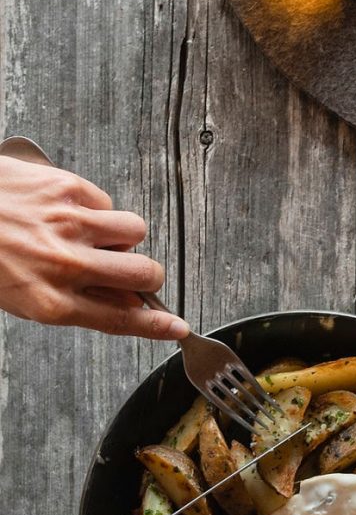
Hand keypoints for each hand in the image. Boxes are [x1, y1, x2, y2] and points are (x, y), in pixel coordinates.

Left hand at [0, 156, 186, 340]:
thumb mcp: (20, 297)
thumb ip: (72, 302)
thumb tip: (119, 304)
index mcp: (49, 301)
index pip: (121, 320)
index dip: (157, 326)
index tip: (176, 327)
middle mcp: (64, 264)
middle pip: (143, 275)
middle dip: (148, 277)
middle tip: (136, 274)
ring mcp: (68, 223)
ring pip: (134, 232)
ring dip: (124, 238)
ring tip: (99, 237)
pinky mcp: (65, 188)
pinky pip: (105, 202)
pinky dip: (96, 209)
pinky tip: (70, 211)